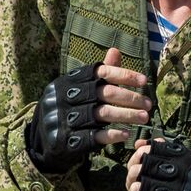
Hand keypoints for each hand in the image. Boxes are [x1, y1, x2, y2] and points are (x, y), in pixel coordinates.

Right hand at [25, 47, 147, 172]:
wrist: (41, 139)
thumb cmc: (66, 108)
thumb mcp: (77, 87)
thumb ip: (98, 73)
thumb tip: (115, 50)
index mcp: (69, 80)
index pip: (100, 73)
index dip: (124, 75)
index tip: (144, 81)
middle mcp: (65, 96)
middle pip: (104, 93)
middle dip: (130, 98)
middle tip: (149, 105)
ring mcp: (64, 118)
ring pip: (102, 114)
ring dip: (126, 116)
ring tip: (144, 118)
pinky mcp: (67, 139)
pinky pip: (94, 136)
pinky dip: (111, 134)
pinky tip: (125, 134)